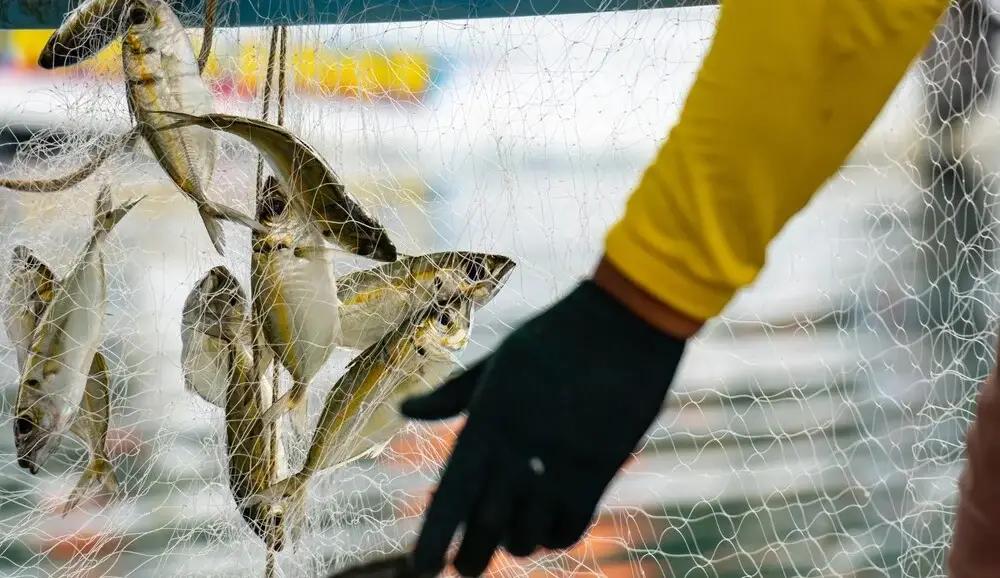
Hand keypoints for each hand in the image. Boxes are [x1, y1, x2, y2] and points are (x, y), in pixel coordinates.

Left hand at [401, 276, 687, 575]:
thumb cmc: (557, 334)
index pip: (450, 496)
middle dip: (471, 559)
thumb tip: (405, 410)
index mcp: (488, 421)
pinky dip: (553, 536)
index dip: (433, 540)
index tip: (420, 571)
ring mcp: (561, 465)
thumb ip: (453, 395)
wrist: (626, 322)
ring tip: (511, 532)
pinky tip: (547, 521)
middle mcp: (520, 450)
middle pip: (485, 530)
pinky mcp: (599, 472)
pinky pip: (568, 529)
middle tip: (465, 567)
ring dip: (515, 543)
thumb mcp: (499, 361)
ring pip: (527, 538)